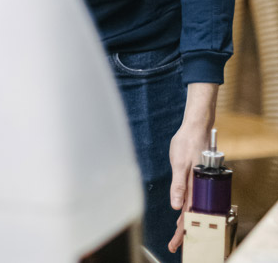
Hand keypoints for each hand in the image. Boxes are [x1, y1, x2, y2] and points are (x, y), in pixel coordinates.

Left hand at [167, 82, 217, 253]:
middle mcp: (199, 188)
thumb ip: (178, 185)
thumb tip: (175, 206)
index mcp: (195, 187)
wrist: (196, 128)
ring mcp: (199, 183)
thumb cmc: (186, 143)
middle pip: (192, 215)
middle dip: (184, 231)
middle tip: (174, 245)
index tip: (175, 244)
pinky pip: (194, 198)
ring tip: (178, 233)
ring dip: (186, 221)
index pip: (188, 216)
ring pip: (193, 208)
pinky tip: (183, 211)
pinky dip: (188, 208)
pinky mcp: (197, 178)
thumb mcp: (179, 162)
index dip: (182, 231)